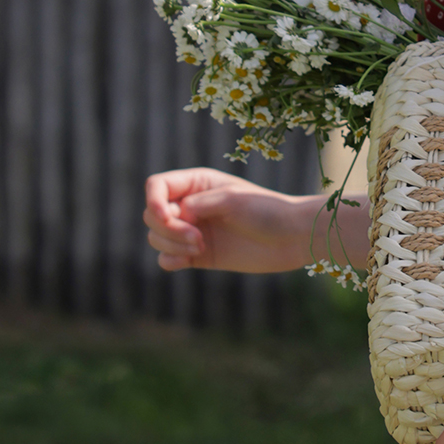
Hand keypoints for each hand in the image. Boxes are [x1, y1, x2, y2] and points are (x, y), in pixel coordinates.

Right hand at [143, 168, 315, 273]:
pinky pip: (167, 258)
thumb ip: (199, 204)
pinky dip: (170, 259)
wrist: (292, 238)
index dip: (153, 201)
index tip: (167, 217)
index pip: (156, 186)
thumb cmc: (267, 211)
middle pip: (152, 215)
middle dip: (167, 228)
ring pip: (156, 237)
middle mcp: (191, 206)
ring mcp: (193, 231)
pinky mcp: (198, 255)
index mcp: (197, 184)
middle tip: (197, 237)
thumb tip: (173, 215)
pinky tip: (188, 259)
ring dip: (171, 243)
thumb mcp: (233, 200)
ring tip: (200, 247)